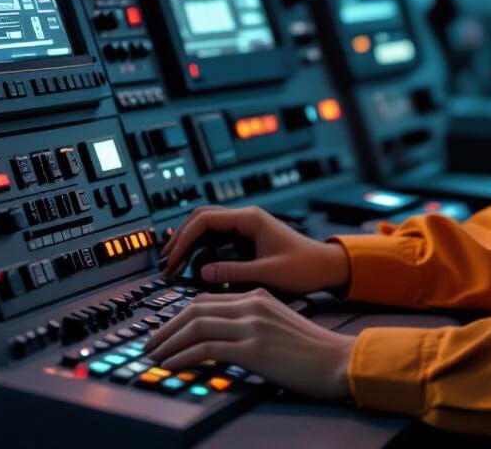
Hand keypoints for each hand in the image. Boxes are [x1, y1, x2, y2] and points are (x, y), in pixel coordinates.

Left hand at [142, 288, 355, 399]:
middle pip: (195, 309)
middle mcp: (252, 304)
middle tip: (150, 345)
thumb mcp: (278, 327)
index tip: (165, 333)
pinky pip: (205, 348)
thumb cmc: (312, 351)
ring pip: (195, 326)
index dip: (179, 316)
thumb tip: (221, 341)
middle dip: (166, 328)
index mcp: (258, 295)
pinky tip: (172, 366)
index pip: (206, 300)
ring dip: (168, 342)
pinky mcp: (252, 347)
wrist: (337, 360)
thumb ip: (251, 325)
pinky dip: (182, 356)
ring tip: (153, 357)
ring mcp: (252, 324)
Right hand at [159, 205, 349, 293]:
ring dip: (188, 242)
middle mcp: (246, 217)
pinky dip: (200, 247)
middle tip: (165, 263)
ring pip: (207, 226)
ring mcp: (246, 226)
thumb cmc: (304, 268)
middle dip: (180, 238)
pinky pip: (216, 236)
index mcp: (250, 219)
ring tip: (172, 264)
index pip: (205, 220)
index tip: (170, 262)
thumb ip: (234, 271)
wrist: (326, 266)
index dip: (183, 240)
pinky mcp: (247, 237)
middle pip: (202, 218)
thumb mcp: (268, 273)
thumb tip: (201, 272)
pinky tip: (191, 263)